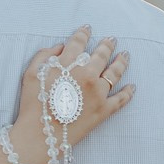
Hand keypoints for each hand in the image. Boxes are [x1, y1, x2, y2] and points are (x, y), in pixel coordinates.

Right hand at [9, 26, 133, 163]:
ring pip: (115, 72)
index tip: (87, 28)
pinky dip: (128, 92)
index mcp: (68, 63)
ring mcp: (98, 92)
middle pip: (101, 54)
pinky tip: (132, 87)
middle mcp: (87, 74)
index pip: (79, 42)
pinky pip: (121, 99)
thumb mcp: (30, 74)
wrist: (40, 135)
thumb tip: (60, 48)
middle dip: (107, 44)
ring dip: (121, 62)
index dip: (83, 33)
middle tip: (111, 40)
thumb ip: (44, 56)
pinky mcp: (104, 110)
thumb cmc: (32, 106)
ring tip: (125, 56)